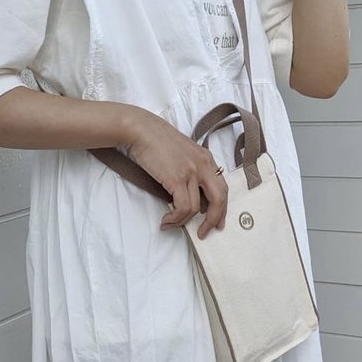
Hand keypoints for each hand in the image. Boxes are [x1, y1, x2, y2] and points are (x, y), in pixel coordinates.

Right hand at [123, 113, 227, 239]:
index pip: (222, 187)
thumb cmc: (154, 139)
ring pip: (197, 208)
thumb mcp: (181, 152)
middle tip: (205, 232)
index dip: (221, 208)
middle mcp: (204, 165)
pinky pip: (183, 207)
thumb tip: (185, 192)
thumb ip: (188, 168)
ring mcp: (191, 172)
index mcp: (206, 158)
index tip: (217, 221)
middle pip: (219, 198)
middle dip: (214, 219)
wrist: (140, 130)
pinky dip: (175, 218)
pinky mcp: (177, 178)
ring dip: (183, 222)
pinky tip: (166, 220)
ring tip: (170, 225)